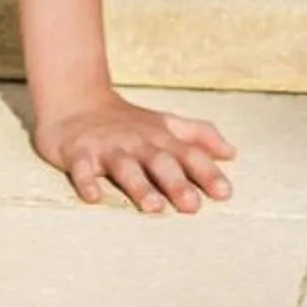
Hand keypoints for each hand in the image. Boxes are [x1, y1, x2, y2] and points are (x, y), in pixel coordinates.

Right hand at [33, 93, 236, 214]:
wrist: (75, 98)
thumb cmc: (126, 121)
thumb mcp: (165, 123)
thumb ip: (199, 135)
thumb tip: (232, 152)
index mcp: (159, 137)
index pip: (188, 153)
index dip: (206, 172)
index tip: (224, 193)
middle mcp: (136, 142)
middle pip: (160, 161)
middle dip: (176, 183)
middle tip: (192, 206)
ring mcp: (107, 147)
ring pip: (125, 167)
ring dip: (139, 186)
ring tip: (152, 207)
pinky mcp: (78, 153)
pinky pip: (81, 169)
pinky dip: (86, 182)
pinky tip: (93, 197)